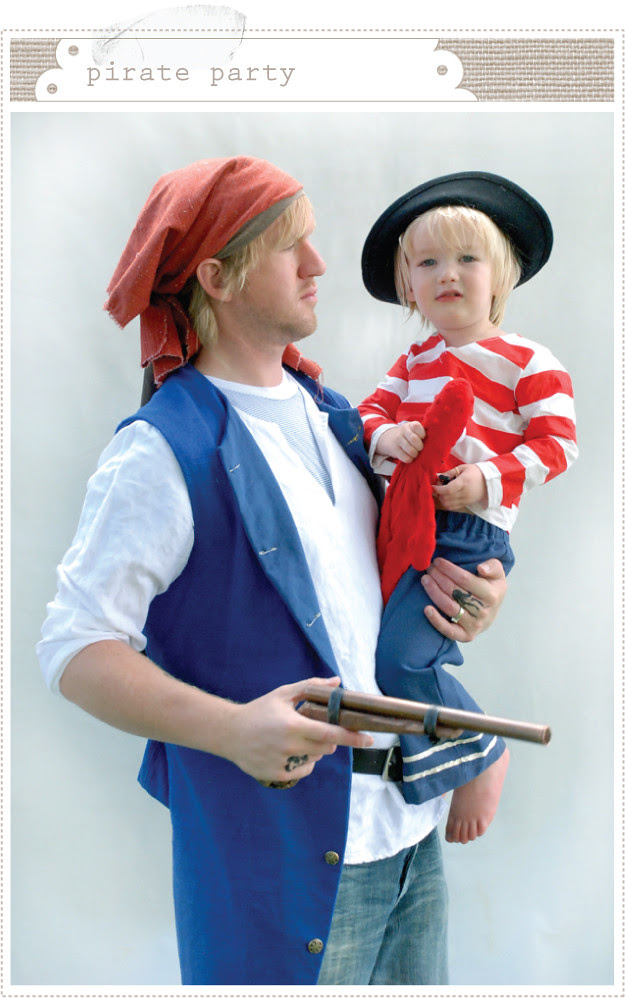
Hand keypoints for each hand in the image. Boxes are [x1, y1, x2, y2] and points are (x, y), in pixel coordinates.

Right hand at [227, 676, 373, 784]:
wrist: (229, 733)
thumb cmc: (259, 710)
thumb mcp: (283, 694)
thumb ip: (311, 687)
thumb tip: (337, 682)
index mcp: (293, 725)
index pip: (330, 734)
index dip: (352, 737)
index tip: (369, 739)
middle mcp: (289, 747)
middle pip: (326, 748)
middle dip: (329, 739)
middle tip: (314, 728)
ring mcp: (283, 763)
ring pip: (315, 760)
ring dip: (315, 750)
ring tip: (295, 738)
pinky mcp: (277, 776)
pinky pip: (303, 771)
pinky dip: (303, 762)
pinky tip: (288, 751)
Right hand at [376, 421, 424, 462]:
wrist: (388, 438)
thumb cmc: (407, 435)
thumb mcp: (412, 430)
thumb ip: (422, 432)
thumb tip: (435, 440)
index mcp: (410, 425)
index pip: (416, 426)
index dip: (422, 434)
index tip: (423, 438)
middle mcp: (403, 431)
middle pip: (414, 439)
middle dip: (420, 446)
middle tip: (420, 448)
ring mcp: (398, 440)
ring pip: (410, 450)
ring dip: (415, 454)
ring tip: (415, 453)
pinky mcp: (395, 450)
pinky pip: (405, 458)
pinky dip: (410, 459)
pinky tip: (410, 457)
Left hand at [421, 557, 506, 642]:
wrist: (492, 611)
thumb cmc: (491, 588)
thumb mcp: (497, 574)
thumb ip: (493, 566)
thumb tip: (481, 568)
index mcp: (491, 595)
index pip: (465, 580)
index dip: (449, 569)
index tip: (438, 561)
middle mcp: (483, 611)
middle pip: (455, 592)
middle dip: (439, 577)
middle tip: (429, 568)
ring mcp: (474, 625)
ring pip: (449, 607)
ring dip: (434, 592)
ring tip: (425, 580)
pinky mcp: (465, 636)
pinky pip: (448, 631)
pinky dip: (436, 621)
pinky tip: (427, 609)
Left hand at [432, 464, 486, 508]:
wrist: (490, 481)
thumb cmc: (476, 472)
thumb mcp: (463, 468)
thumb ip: (449, 473)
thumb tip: (438, 476)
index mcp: (464, 482)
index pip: (447, 490)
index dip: (438, 489)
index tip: (433, 486)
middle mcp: (465, 493)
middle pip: (446, 499)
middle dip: (439, 494)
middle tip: (439, 487)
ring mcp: (466, 500)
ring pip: (448, 505)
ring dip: (442, 499)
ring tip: (443, 492)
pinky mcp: (467, 504)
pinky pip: (453, 508)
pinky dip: (447, 504)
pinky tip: (448, 497)